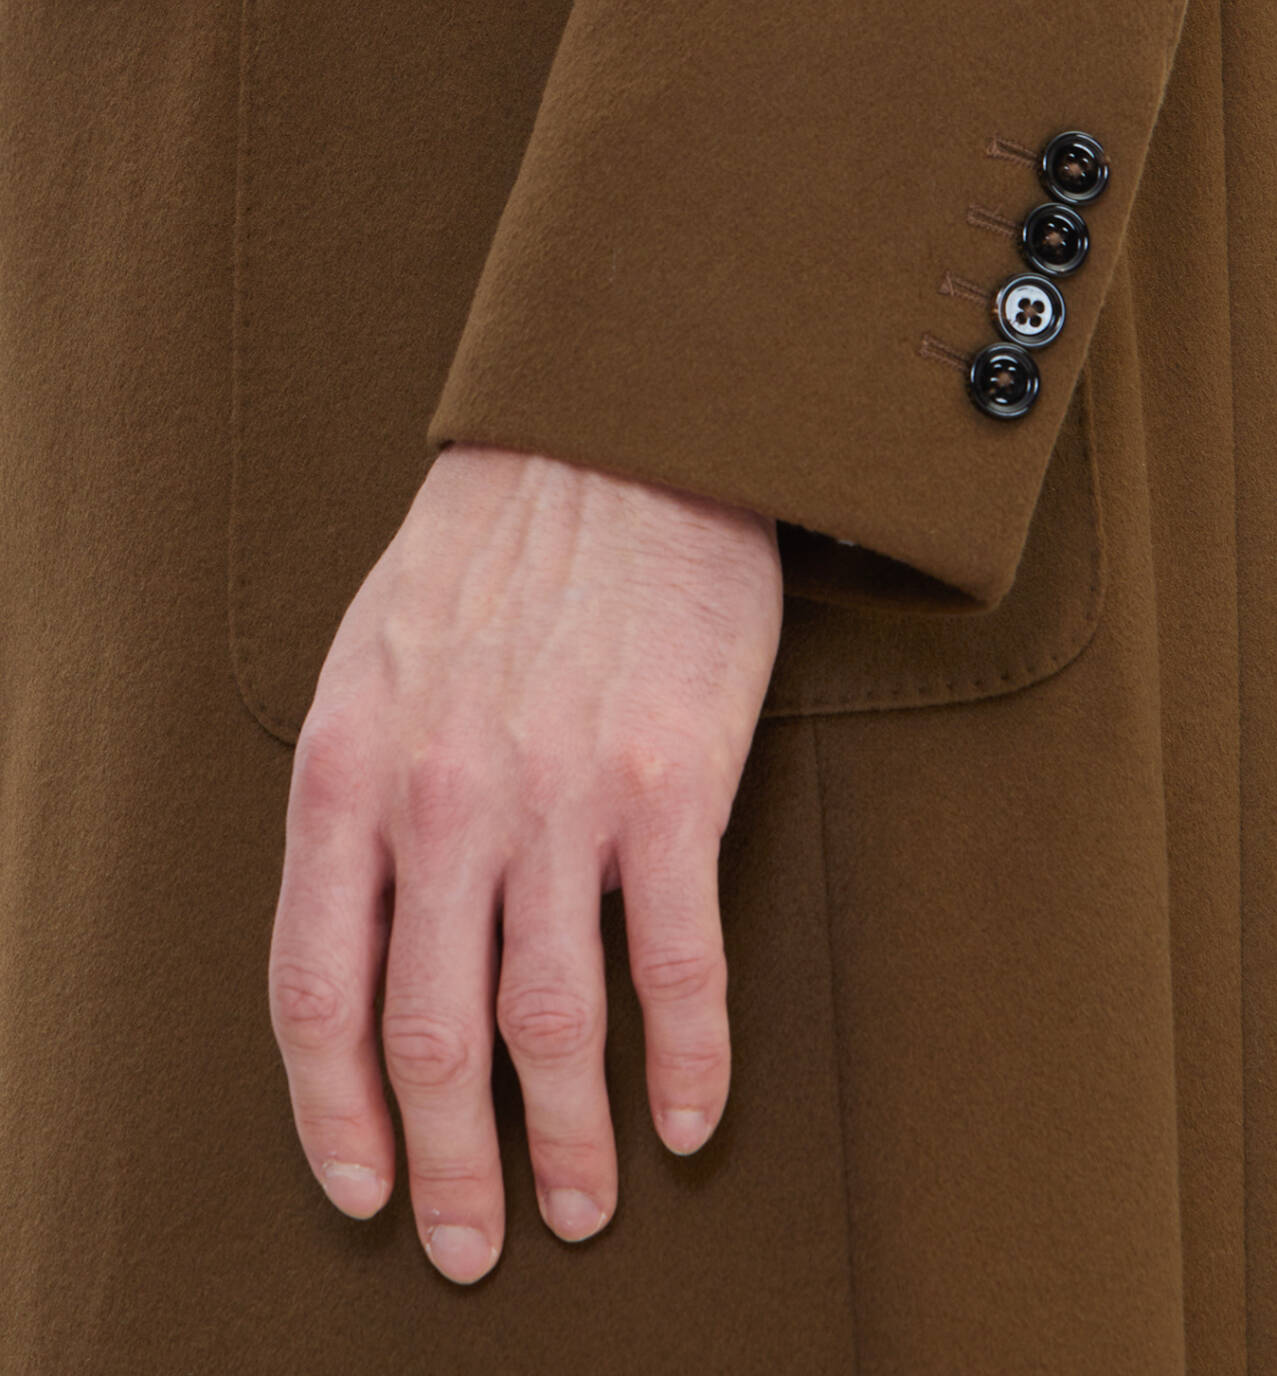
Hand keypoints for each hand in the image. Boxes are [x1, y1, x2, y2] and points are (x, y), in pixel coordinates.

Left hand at [268, 441, 782, 1282]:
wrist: (609, 442)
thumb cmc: (485, 553)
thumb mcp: (365, 664)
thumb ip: (355, 802)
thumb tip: (368, 936)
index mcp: (349, 773)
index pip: (316, 993)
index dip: (334, 1114)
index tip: (363, 1188)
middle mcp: (443, 802)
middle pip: (433, 1036)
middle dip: (449, 1164)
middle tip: (473, 1244)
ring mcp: (557, 798)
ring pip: (552, 1025)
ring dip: (566, 1144)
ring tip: (583, 1207)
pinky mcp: (670, 785)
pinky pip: (676, 964)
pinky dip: (687, 1061)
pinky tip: (693, 1115)